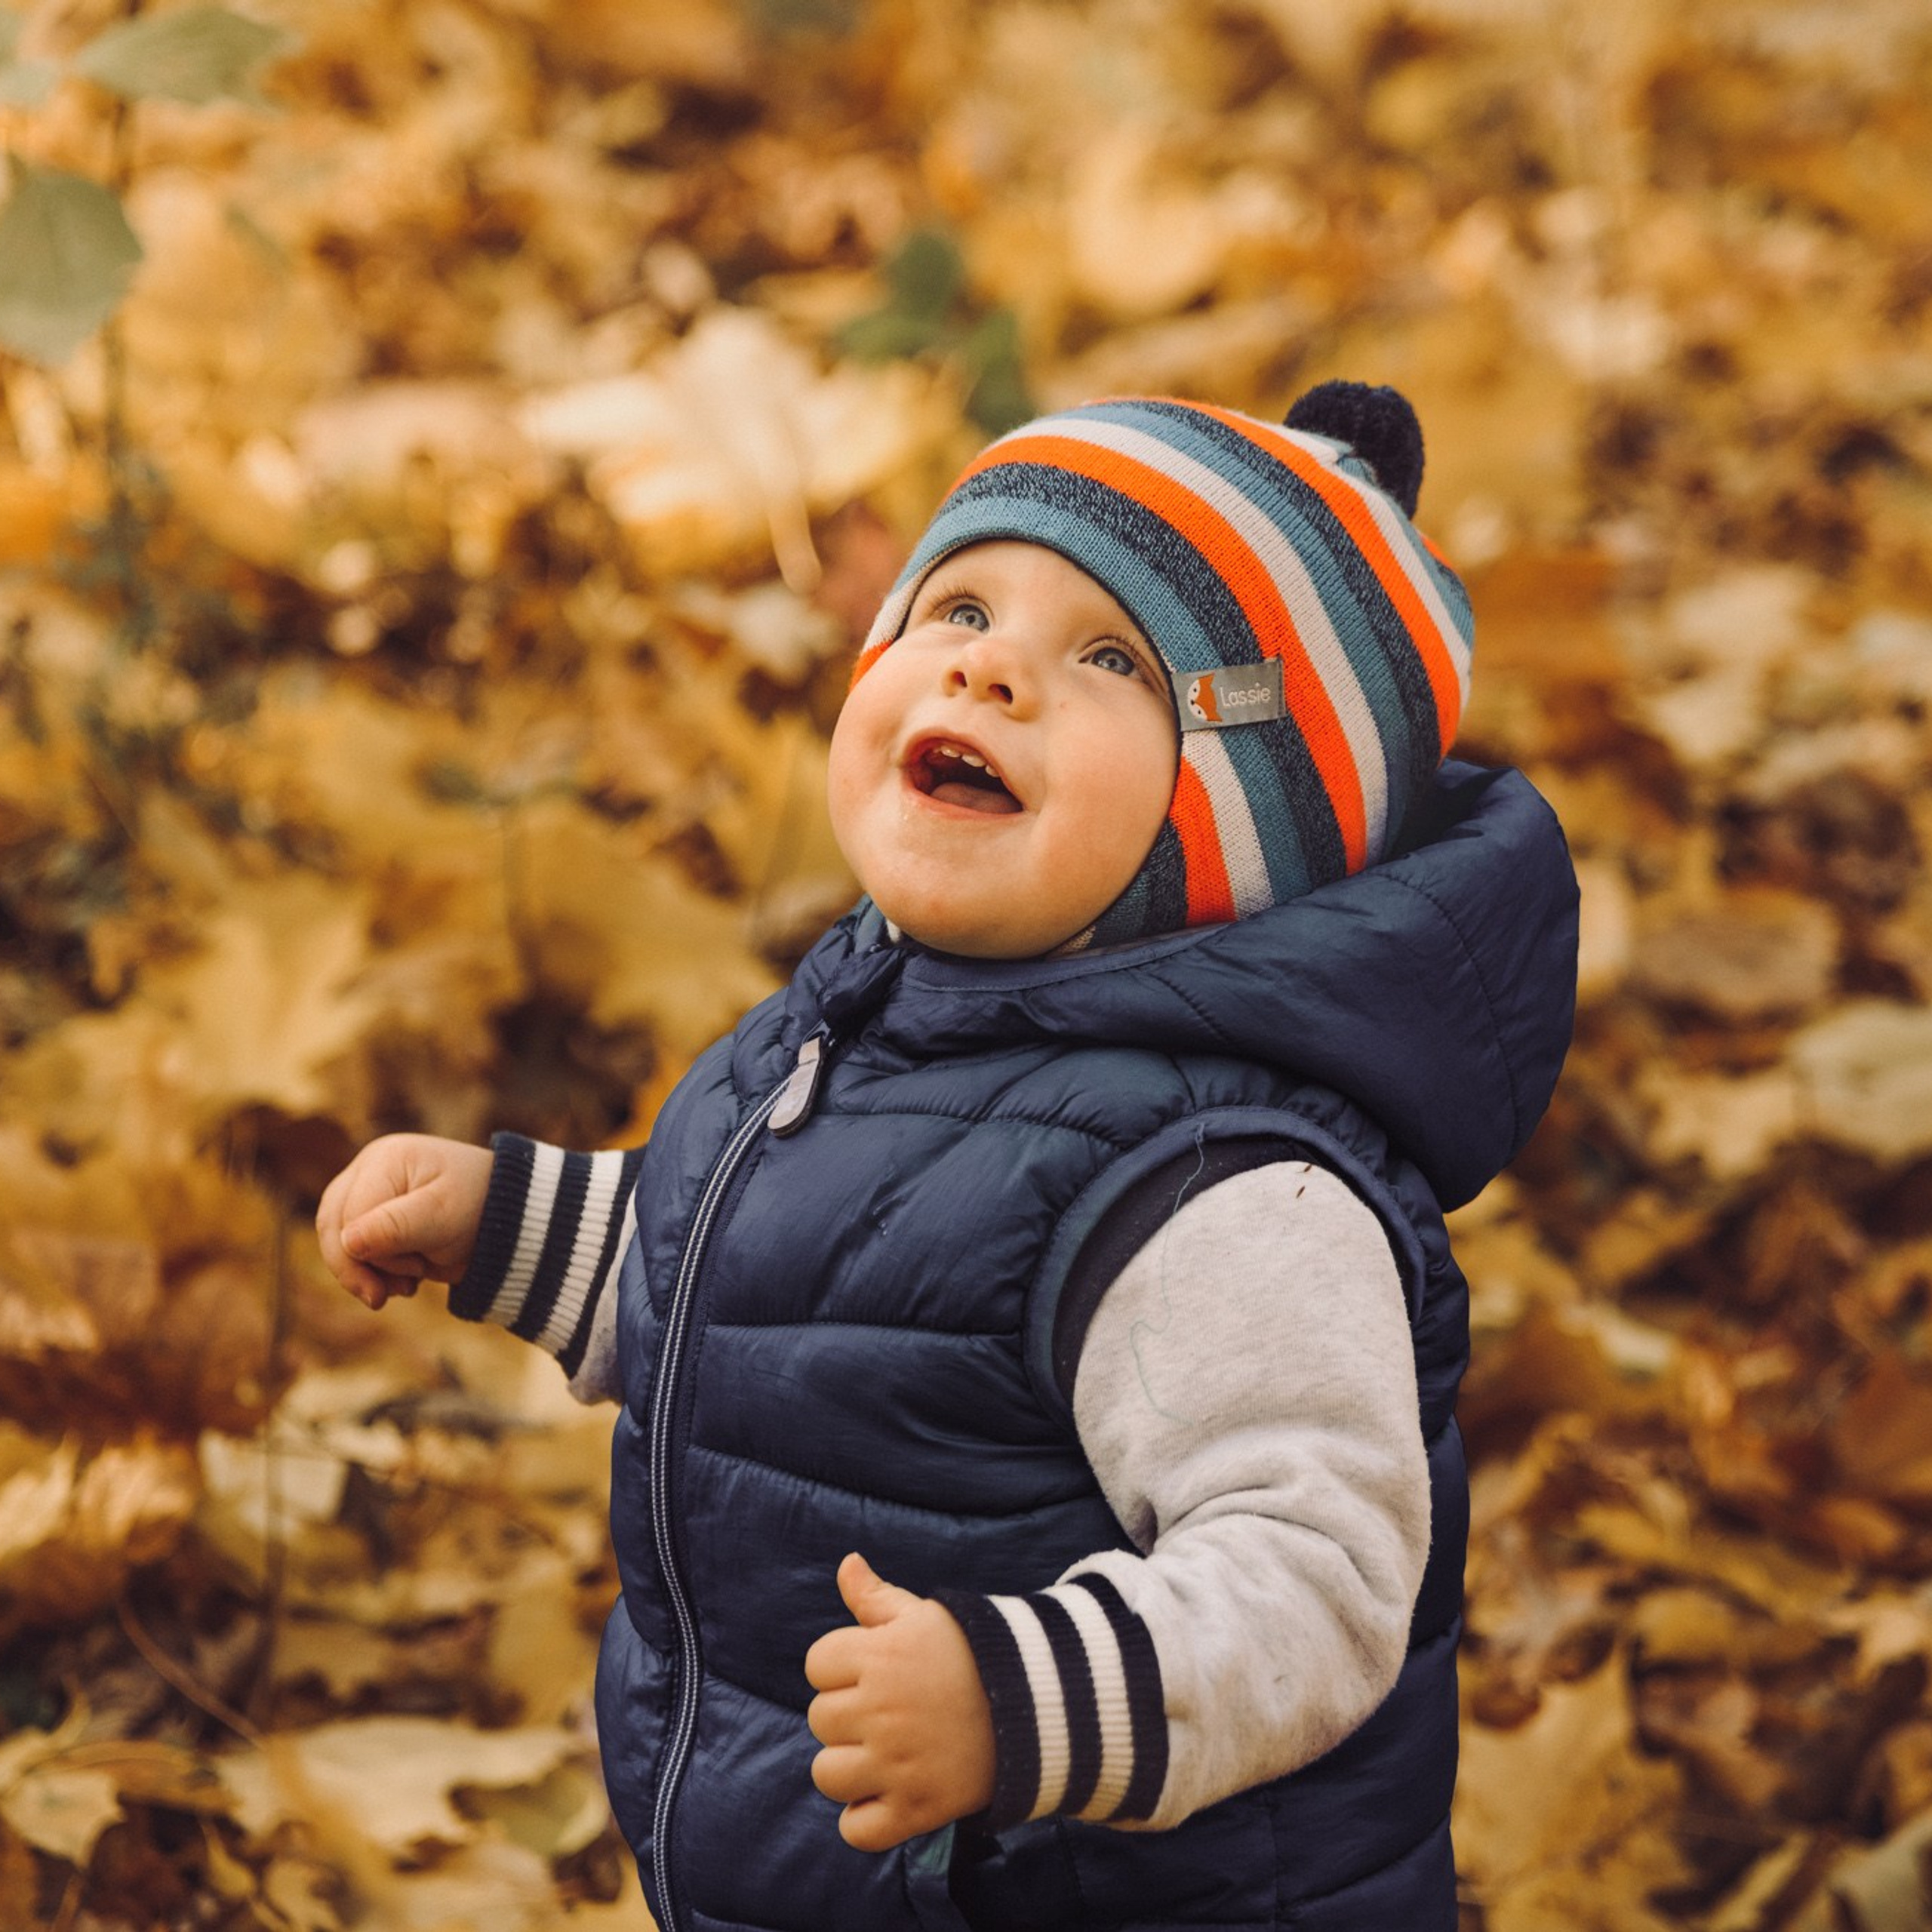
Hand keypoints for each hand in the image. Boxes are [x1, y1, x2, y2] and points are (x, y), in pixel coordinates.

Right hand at [315, 1134, 493, 1309]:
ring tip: (408, 1284)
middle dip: (358, 1268)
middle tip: (383, 1299)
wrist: (507, 1221)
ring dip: (368, 1273)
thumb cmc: (479, 1207)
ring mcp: (370, 1197)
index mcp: (385, 1159)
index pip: (350, 1215)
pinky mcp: (375, 1222)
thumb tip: (348, 1242)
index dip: (370, 1254)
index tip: (414, 1272)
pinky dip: (374, 1273)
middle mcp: (369, 1173)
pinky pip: (354, 1253)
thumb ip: (395, 1228)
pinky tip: (404, 1282)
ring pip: (340, 1243)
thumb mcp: (442, 1216)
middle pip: (334, 1227)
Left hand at [803, 1553, 995, 1851]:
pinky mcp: (917, 1810)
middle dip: (848, 1713)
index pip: (818, 1665)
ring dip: (849, 1766)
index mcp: (880, 1656)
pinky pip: (856, 1830)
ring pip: (827, 1775)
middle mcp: (882, 1711)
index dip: (842, 1666)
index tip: (875, 1669)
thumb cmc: (973, 1653)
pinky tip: (888, 1793)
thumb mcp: (925, 1616)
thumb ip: (876, 1597)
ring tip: (884, 1752)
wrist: (1039, 1705)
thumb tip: (847, 1562)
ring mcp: (898, 1765)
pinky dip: (864, 1818)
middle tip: (890, 1709)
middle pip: (820, 1718)